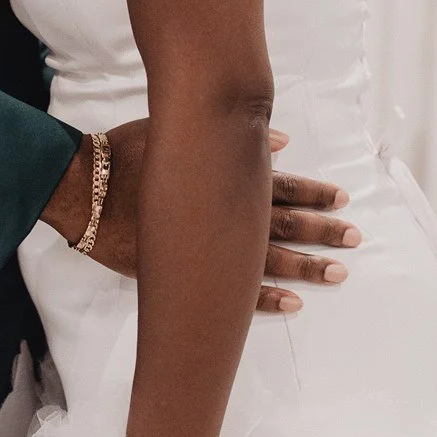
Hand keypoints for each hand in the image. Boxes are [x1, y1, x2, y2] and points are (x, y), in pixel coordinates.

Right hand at [40, 124, 357, 299]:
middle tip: (354, 238)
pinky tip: (291, 303)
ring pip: (268, 260)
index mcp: (222, 178)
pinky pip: (233, 292)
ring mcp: (205, 248)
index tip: (342, 198)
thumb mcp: (173, 133)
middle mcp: (221, 214)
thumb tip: (278, 142)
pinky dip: (265, 298)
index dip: (313, 192)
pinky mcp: (185, 272)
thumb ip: (226, 140)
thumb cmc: (125, 154)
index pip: (279, 185)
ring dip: (305, 267)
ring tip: (336, 273)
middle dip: (322, 231)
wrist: (83, 189)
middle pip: (284, 224)